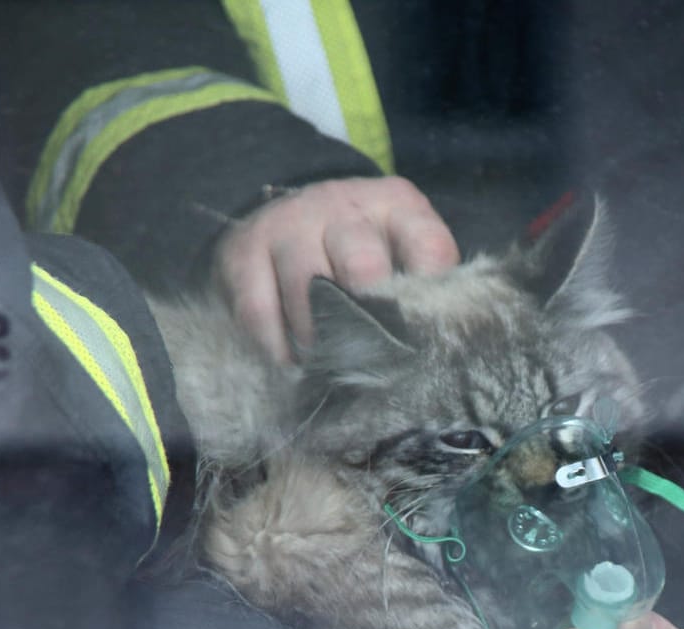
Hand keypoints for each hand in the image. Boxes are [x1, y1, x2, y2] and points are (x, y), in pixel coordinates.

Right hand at [215, 177, 458, 364]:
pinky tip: (292, 364)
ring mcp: (290, 224)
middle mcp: (343, 206)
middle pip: (363, 264)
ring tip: (330, 367)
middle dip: (369, 320)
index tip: (425, 338)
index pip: (428, 248)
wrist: (286, 211)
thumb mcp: (400, 247)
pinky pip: (260, 310)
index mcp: (397, 205)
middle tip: (372, 358)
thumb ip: (420, 284)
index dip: (430, 298)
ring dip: (320, 340)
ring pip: (308, 289)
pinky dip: (277, 347)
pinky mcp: (245, 251)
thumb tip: (438, 342)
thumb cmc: (361, 245)